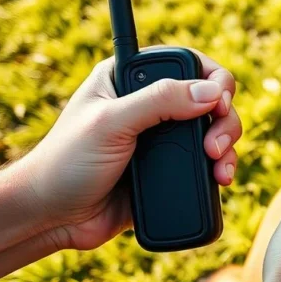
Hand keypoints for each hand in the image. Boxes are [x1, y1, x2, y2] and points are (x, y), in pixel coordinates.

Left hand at [20, 49, 240, 249]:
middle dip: (224, 120)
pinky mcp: (171, 171)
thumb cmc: (66, 163)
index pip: (187, 64)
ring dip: (227, 146)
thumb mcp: (111, 123)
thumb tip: (212, 92)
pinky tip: (220, 180)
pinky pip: (208, 164)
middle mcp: (150, 106)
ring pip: (214, 131)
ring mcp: (163, 139)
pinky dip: (221, 169)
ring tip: (219, 168)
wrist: (53, 217)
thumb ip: (159, 101)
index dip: (211, 78)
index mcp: (130, 80)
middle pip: (210, 98)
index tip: (218, 101)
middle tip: (214, 145)